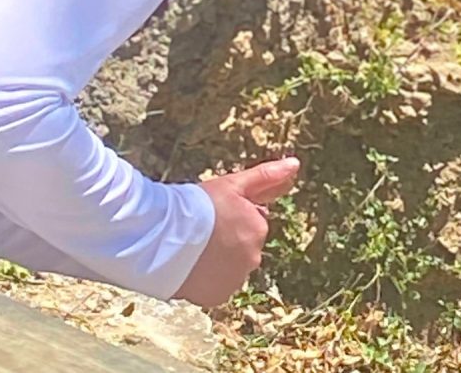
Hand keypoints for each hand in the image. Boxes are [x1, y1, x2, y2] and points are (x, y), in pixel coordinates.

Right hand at [173, 156, 300, 306]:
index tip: (213, 212)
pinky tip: (192, 265)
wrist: (166, 237)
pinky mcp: (218, 296)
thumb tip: (294, 163)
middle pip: (242, 245)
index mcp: (258, 228)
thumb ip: (267, 175)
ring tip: (194, 247)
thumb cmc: (199, 206)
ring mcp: (236, 279)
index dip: (231, 215)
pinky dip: (208, 278)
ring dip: (218, 259)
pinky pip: (217, 285)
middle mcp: (253, 257)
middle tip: (202, 229)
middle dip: (227, 238)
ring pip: (230, 266)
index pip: (251, 221)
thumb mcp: (234, 184)